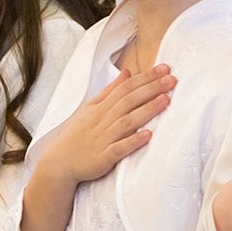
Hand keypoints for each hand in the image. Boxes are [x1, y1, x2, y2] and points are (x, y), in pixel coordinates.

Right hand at [40, 65, 174, 185]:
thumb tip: (127, 73)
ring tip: (166, 100)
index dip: (145, 77)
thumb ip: (110, 91)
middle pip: (129, 100)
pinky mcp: (103, 157)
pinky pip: (119, 148)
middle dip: (151, 89)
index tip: (164, 69)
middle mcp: (103, 120)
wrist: (59, 162)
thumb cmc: (77, 135)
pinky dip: (133, 141)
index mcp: (101, 107)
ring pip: (127, 121)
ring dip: (147, 110)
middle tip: (172, 79)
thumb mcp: (90, 108)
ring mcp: (103, 138)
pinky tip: (148, 136)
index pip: (125, 87)